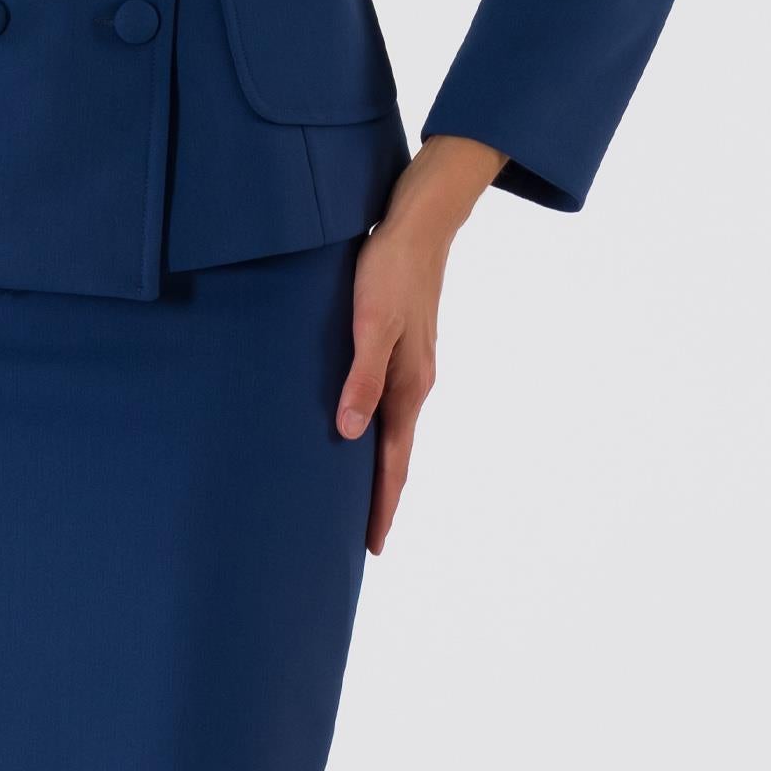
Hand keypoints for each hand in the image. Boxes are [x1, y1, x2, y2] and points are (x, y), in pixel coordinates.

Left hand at [336, 135, 505, 552]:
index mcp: (408, 387)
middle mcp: (415, 385)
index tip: (373, 545)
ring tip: (364, 500)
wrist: (420, 224)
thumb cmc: (390, 270)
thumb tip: (349, 435)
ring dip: (382, 469)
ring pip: (395, 433)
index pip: (393, 462)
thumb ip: (361, 378)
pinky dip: (380, 435)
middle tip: (367, 539)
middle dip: (383, 498)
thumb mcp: (370, 323)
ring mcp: (412, 369)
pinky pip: (391, 408)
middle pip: (397, 456)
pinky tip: (364, 434)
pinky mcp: (404, 351)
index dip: (382, 505)